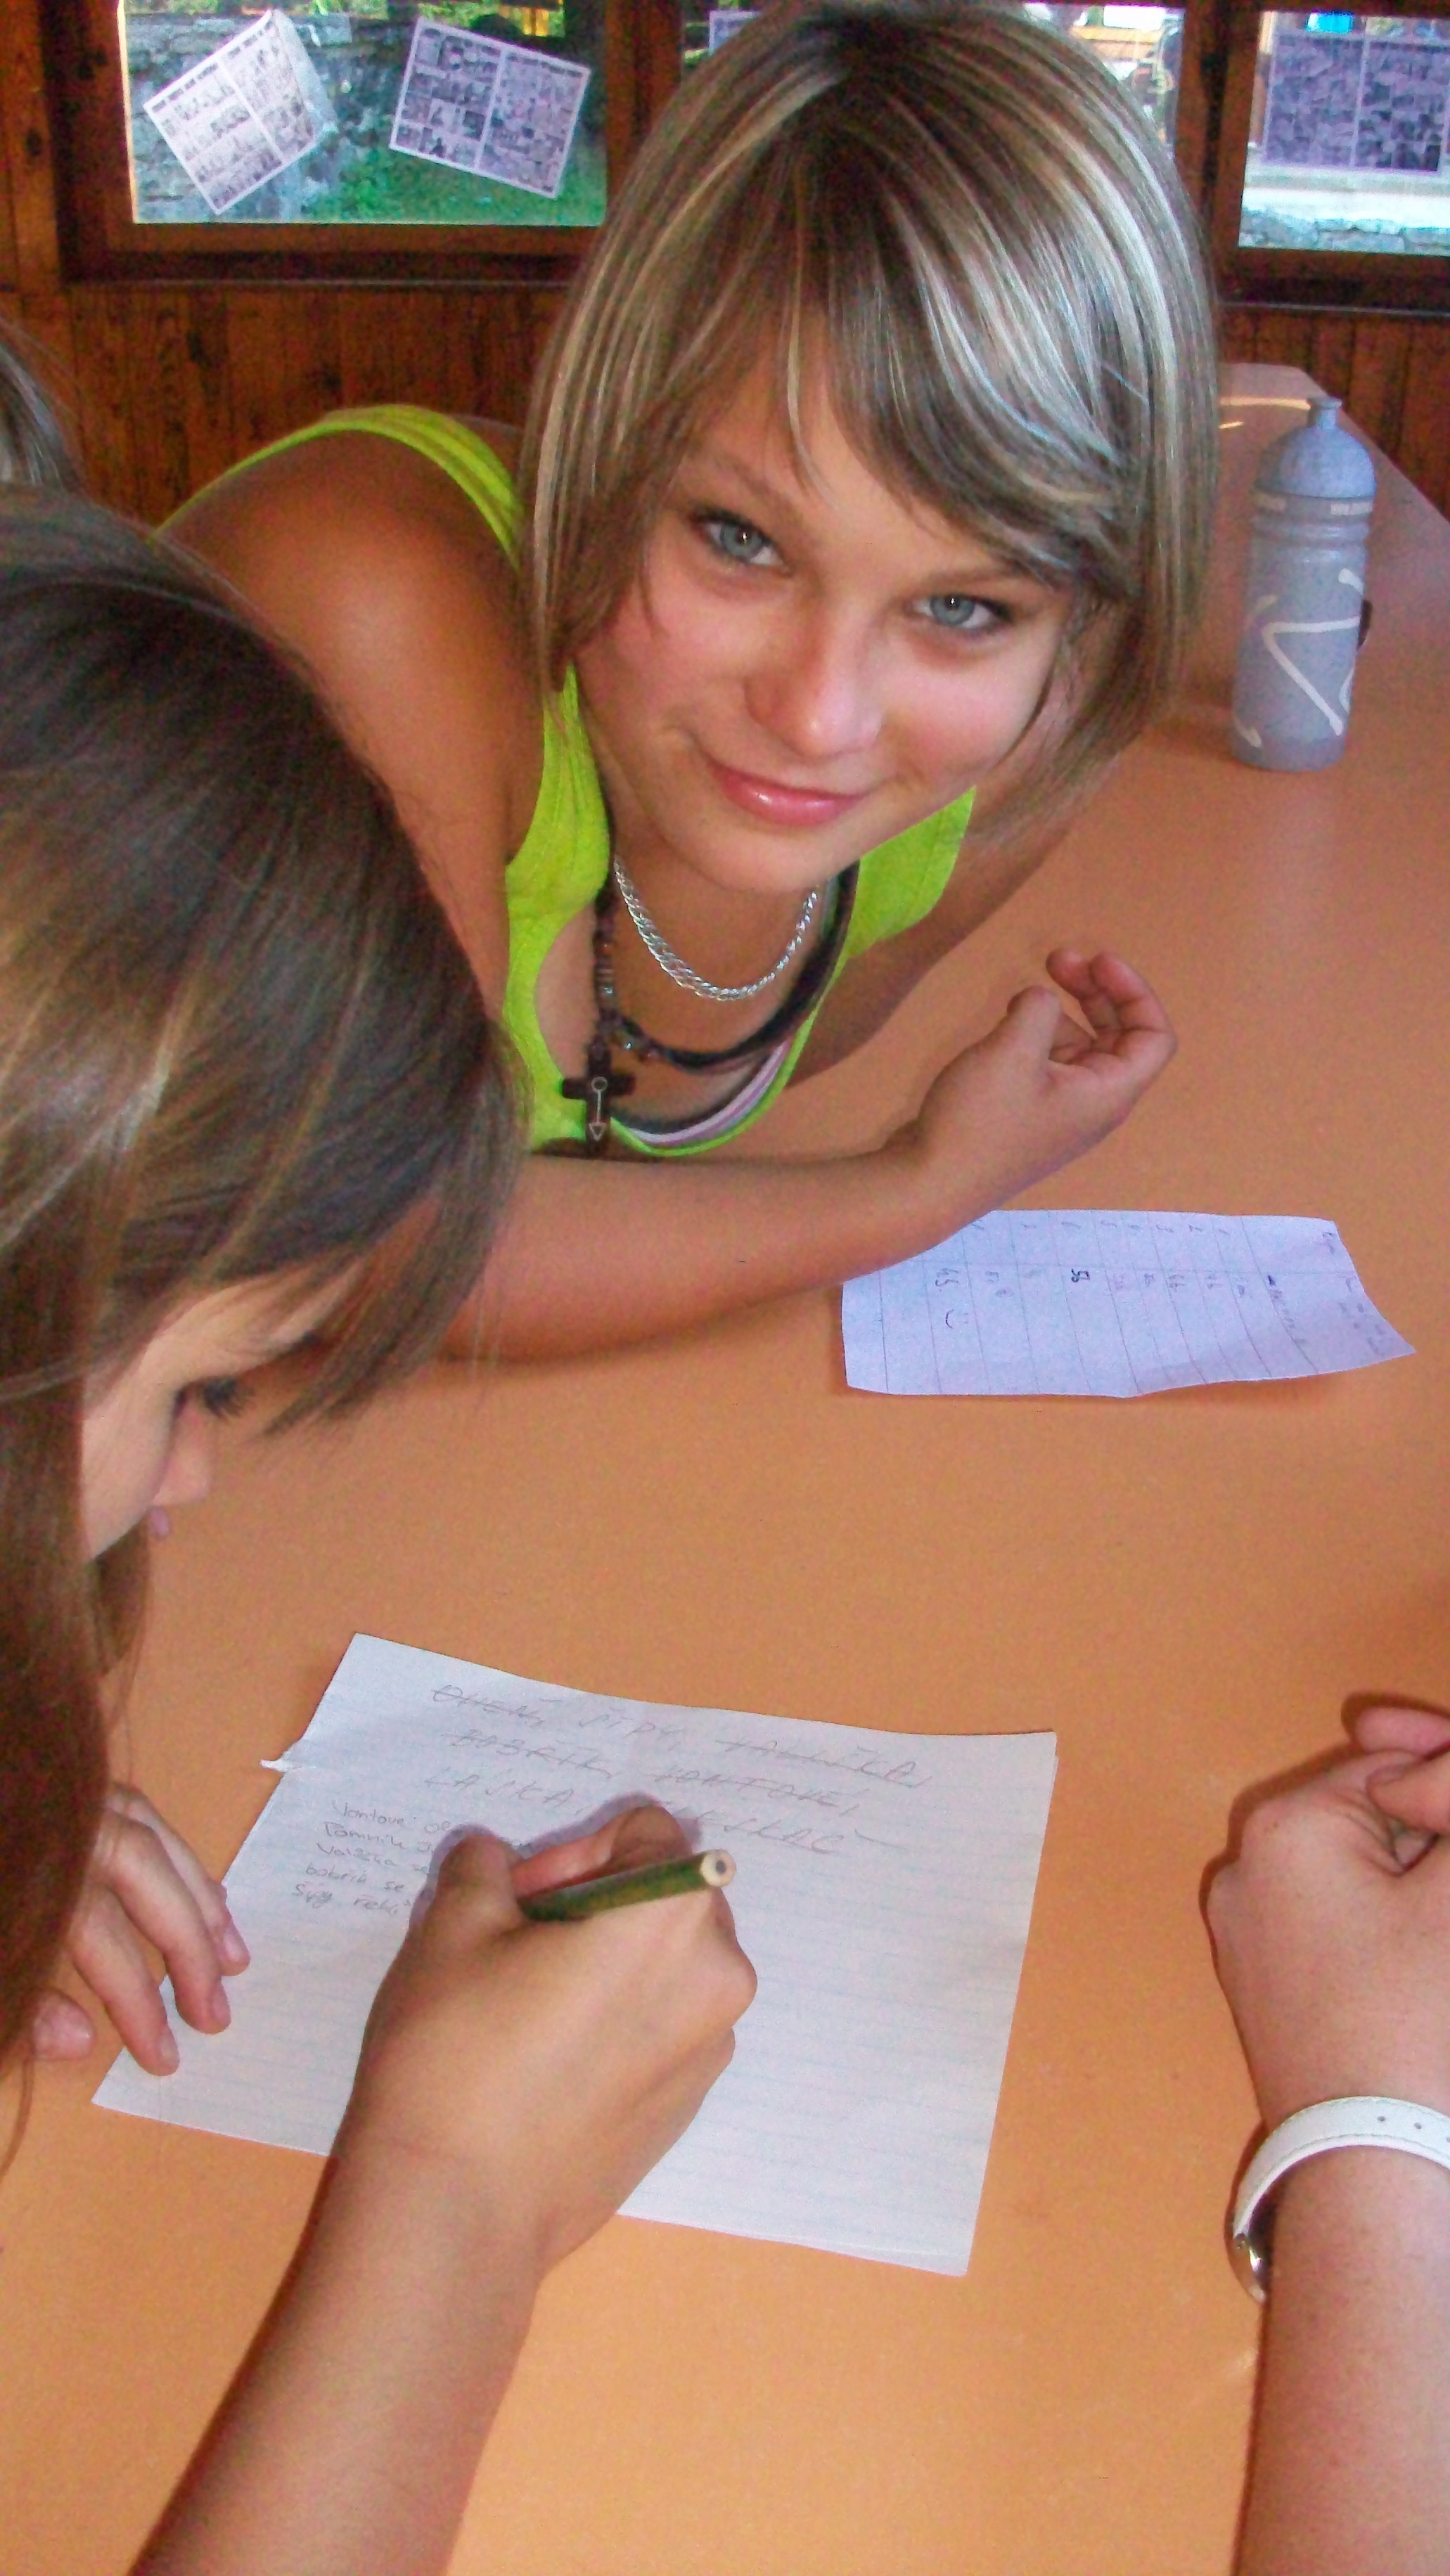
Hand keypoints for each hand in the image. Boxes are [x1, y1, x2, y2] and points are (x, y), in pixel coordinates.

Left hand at [33, 1785, 249, 2073]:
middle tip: (219, 2016)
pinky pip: (135, 1811)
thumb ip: (8, 2007)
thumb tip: (77, 2037)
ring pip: (145, 1834)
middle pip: (138, 1870)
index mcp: (22, 1868)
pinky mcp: (56, 1790)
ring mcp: (56, 1800)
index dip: (134, 1997)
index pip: (93, 1931)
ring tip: (234, 1957)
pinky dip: (177, 1853)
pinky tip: (199, 1890)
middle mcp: (51, 1822)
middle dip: (186, 1946)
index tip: (165, 2054)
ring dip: (198, 1896)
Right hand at [343, 1805, 755, 2273]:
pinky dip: (618, 2018)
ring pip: (667, 1966)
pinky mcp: (687, 2109)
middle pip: (667, 1898)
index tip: (518, 1900)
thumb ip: (484, 1870)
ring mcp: (709, 2054)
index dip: (574, 1850)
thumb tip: (496, 1861)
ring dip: (607, 1960)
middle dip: (594, 1901)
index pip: (648, 1833)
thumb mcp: (452, 1929)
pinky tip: (546, 2061)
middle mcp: (719, 1981)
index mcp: (675, 1920)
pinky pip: (663, 2028)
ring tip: (525, 2001)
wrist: (459, 2212)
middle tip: (515, 1939)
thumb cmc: (458, 2055)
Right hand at [888, 950, 1174, 1236]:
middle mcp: (1093, 1105)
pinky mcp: (1028, 1115)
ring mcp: (1060, 1113)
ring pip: (1081, 1048)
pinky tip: (1007, 1020)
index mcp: (1108, 1094)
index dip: (1134, 991)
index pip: (1154, 1036)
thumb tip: (1040, 1001)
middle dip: (1094, 991)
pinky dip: (1039, 1034)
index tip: (1096, 961)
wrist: (927, 1184)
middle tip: (1056, 958)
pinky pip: (1050, 1065)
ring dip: (1063, 1011)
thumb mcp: (1013, 1050)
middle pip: (1119, 1037)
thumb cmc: (979, 1121)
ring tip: (1025, 990)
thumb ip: (1040, 1008)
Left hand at [1207, 1747, 1449, 2131]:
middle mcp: (1245, 1865)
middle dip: (1426, 1843)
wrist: (1374, 2160)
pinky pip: (1326, 1921)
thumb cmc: (1422, 2019)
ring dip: (1407, 1886)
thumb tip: (1437, 1777)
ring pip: (1348, 1872)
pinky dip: (1378, 1928)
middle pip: (1365, 1819)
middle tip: (1446, 1913)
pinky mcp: (1257, 1978)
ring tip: (1435, 1947)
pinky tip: (1417, 1971)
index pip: (1391, 1768)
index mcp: (1285, 1826)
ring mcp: (1243, 1926)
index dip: (1445, 1792)